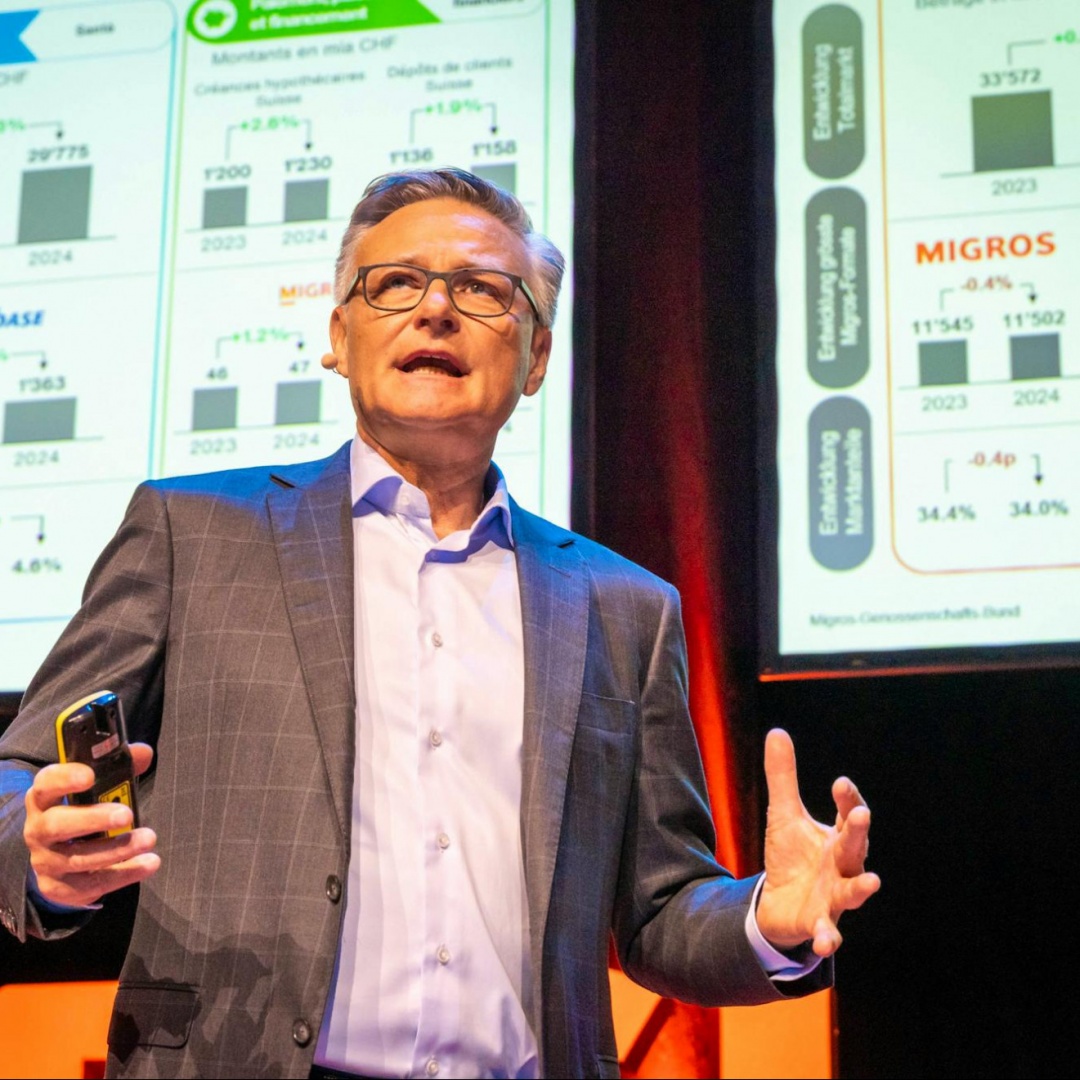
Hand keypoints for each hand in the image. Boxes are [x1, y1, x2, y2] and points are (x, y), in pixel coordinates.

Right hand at [23, 743, 159, 907]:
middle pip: (56, 825)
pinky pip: (90, 884)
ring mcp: (46, 861)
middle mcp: (38, 831)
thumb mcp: (96, 790)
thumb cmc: (83, 813)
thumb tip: (144, 753)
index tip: (89, 775)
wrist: (62, 860)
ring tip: (148, 838)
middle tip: (126, 815)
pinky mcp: (58, 887)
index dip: (64, 779)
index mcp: (44, 800)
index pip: (45, 785)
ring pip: (78, 858)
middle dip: (93, 819)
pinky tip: (147, 864)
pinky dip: (123, 874)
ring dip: (117, 849)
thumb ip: (119, 769)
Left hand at [756, 728, 879, 956]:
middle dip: (856, 832)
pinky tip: (825, 943)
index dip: (847, 799)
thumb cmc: (792, 856)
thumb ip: (782, 776)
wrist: (781, 904)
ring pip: (852, 891)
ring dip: (861, 888)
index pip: (846, 815)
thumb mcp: (783, 814)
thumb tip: (777, 732)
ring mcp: (833, 896)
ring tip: (872, 882)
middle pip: (854, 848)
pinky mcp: (819, 922)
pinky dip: (828, 938)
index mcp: (836, 838)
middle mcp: (842, 866)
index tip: (840, 783)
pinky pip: (827, 932)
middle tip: (860, 815)